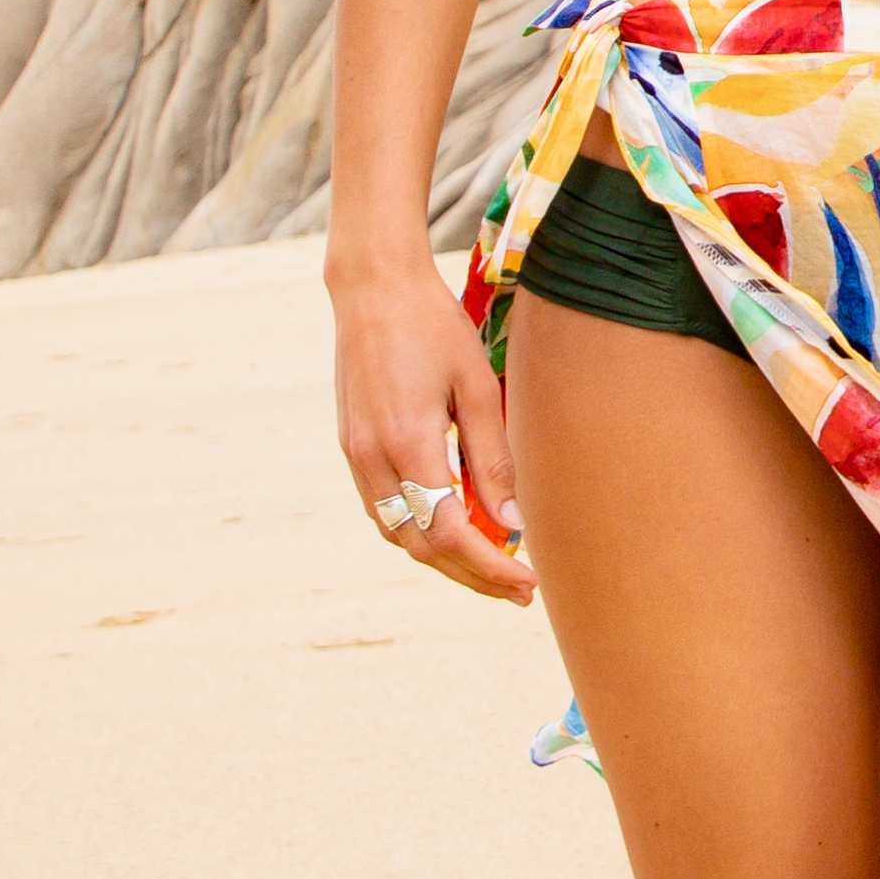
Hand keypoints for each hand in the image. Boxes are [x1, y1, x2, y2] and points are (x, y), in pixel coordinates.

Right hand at [334, 269, 533, 602]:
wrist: (372, 289)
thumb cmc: (433, 328)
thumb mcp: (477, 387)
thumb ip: (493, 459)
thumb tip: (514, 524)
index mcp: (409, 443)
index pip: (452, 534)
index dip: (491, 568)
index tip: (527, 583)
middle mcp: (374, 459)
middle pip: (423, 548)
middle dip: (473, 575)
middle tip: (520, 590)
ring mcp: (356, 456)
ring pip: (399, 535)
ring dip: (445, 559)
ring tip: (493, 565)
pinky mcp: (351, 448)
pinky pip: (384, 511)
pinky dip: (419, 531)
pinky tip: (453, 529)